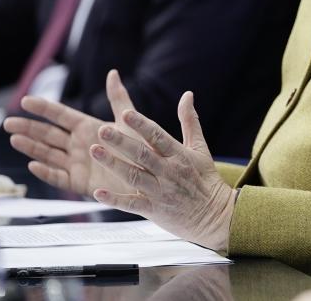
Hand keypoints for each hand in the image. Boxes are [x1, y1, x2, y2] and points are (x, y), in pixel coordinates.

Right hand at [3, 69, 136, 194]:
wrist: (151, 177)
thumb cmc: (141, 148)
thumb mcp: (129, 121)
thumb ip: (118, 98)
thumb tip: (113, 72)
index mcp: (88, 127)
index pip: (60, 115)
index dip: (43, 108)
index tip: (24, 100)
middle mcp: (78, 144)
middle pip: (48, 134)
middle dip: (28, 128)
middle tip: (7, 122)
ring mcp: (77, 163)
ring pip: (48, 154)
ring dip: (31, 147)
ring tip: (14, 139)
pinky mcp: (80, 183)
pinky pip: (59, 177)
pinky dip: (46, 172)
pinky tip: (33, 165)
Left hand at [89, 91, 235, 253]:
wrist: (215, 216)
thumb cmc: (205, 179)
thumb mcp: (200, 147)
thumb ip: (190, 120)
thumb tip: (187, 94)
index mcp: (179, 155)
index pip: (157, 136)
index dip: (142, 125)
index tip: (126, 114)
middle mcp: (168, 172)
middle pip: (142, 154)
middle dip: (121, 142)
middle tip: (103, 130)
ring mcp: (160, 192)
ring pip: (133, 176)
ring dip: (113, 164)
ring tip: (95, 151)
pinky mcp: (153, 210)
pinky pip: (131, 204)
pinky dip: (115, 199)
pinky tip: (98, 192)